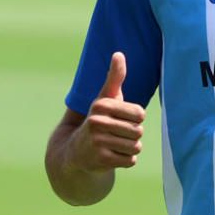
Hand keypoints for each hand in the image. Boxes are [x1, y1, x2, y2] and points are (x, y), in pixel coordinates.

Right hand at [70, 52, 145, 171]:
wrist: (75, 152)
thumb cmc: (98, 120)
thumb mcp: (105, 98)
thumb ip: (115, 77)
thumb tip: (118, 54)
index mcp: (101, 105)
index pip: (140, 114)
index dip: (135, 119)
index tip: (120, 120)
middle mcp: (97, 122)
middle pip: (138, 131)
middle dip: (132, 135)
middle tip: (115, 135)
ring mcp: (97, 143)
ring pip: (136, 146)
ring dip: (128, 148)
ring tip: (113, 145)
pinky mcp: (100, 160)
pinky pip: (130, 161)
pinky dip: (124, 161)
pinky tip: (111, 156)